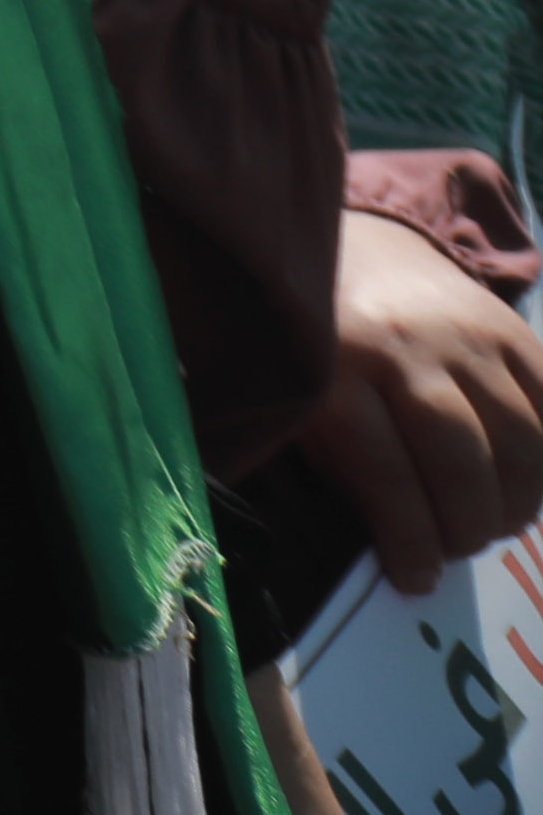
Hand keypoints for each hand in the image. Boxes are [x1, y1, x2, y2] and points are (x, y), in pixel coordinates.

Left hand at [309, 210, 542, 591]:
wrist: (358, 245)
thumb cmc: (321, 343)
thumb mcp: (304, 399)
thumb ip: (345, 464)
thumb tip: (402, 546)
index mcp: (336, 366)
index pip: (385, 471)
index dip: (410, 538)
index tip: (417, 580)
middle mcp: (405, 345)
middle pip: (463, 458)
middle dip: (469, 524)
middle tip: (460, 548)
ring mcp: (467, 332)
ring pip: (521, 439)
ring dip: (518, 501)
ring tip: (494, 523)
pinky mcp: (512, 327)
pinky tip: (531, 486)